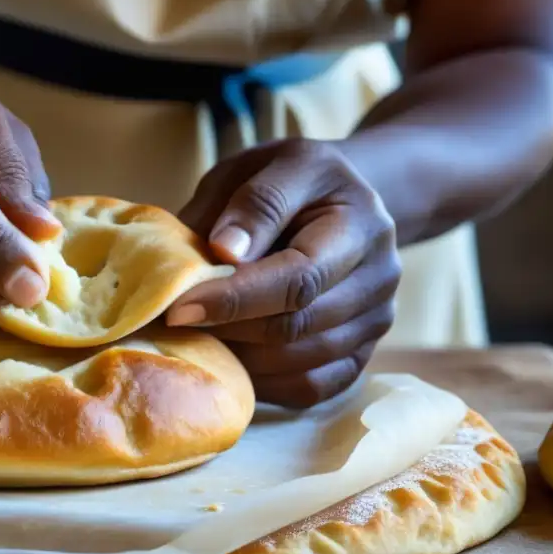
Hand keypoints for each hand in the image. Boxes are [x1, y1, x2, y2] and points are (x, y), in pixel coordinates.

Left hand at [166, 140, 401, 407]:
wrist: (341, 201)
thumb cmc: (288, 182)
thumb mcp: (265, 166)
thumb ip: (249, 204)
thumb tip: (224, 254)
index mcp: (358, 220)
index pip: (298, 276)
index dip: (235, 298)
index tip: (178, 308)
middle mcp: (379, 275)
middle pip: (298, 324)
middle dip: (228, 330)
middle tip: (173, 329)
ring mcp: (376, 319)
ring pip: (301, 362)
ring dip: (240, 358)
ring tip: (194, 340)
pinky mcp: (362, 353)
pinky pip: (311, 387)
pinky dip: (263, 383)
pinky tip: (229, 361)